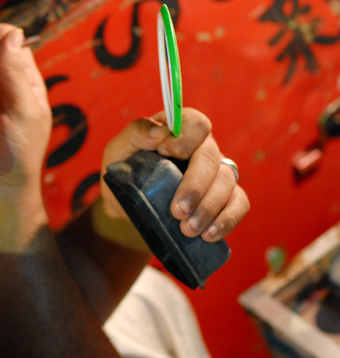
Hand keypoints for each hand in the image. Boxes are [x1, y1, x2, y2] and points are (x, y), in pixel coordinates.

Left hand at [100, 108, 248, 241]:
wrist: (126, 205)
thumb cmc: (125, 170)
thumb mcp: (118, 149)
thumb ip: (136, 133)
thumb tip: (160, 133)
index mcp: (179, 131)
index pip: (196, 124)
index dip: (186, 138)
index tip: (165, 153)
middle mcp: (202, 148)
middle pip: (210, 158)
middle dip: (196, 185)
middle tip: (177, 211)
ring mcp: (216, 172)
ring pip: (226, 181)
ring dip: (209, 207)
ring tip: (188, 229)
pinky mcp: (224, 196)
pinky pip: (239, 203)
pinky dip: (228, 218)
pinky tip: (210, 234)